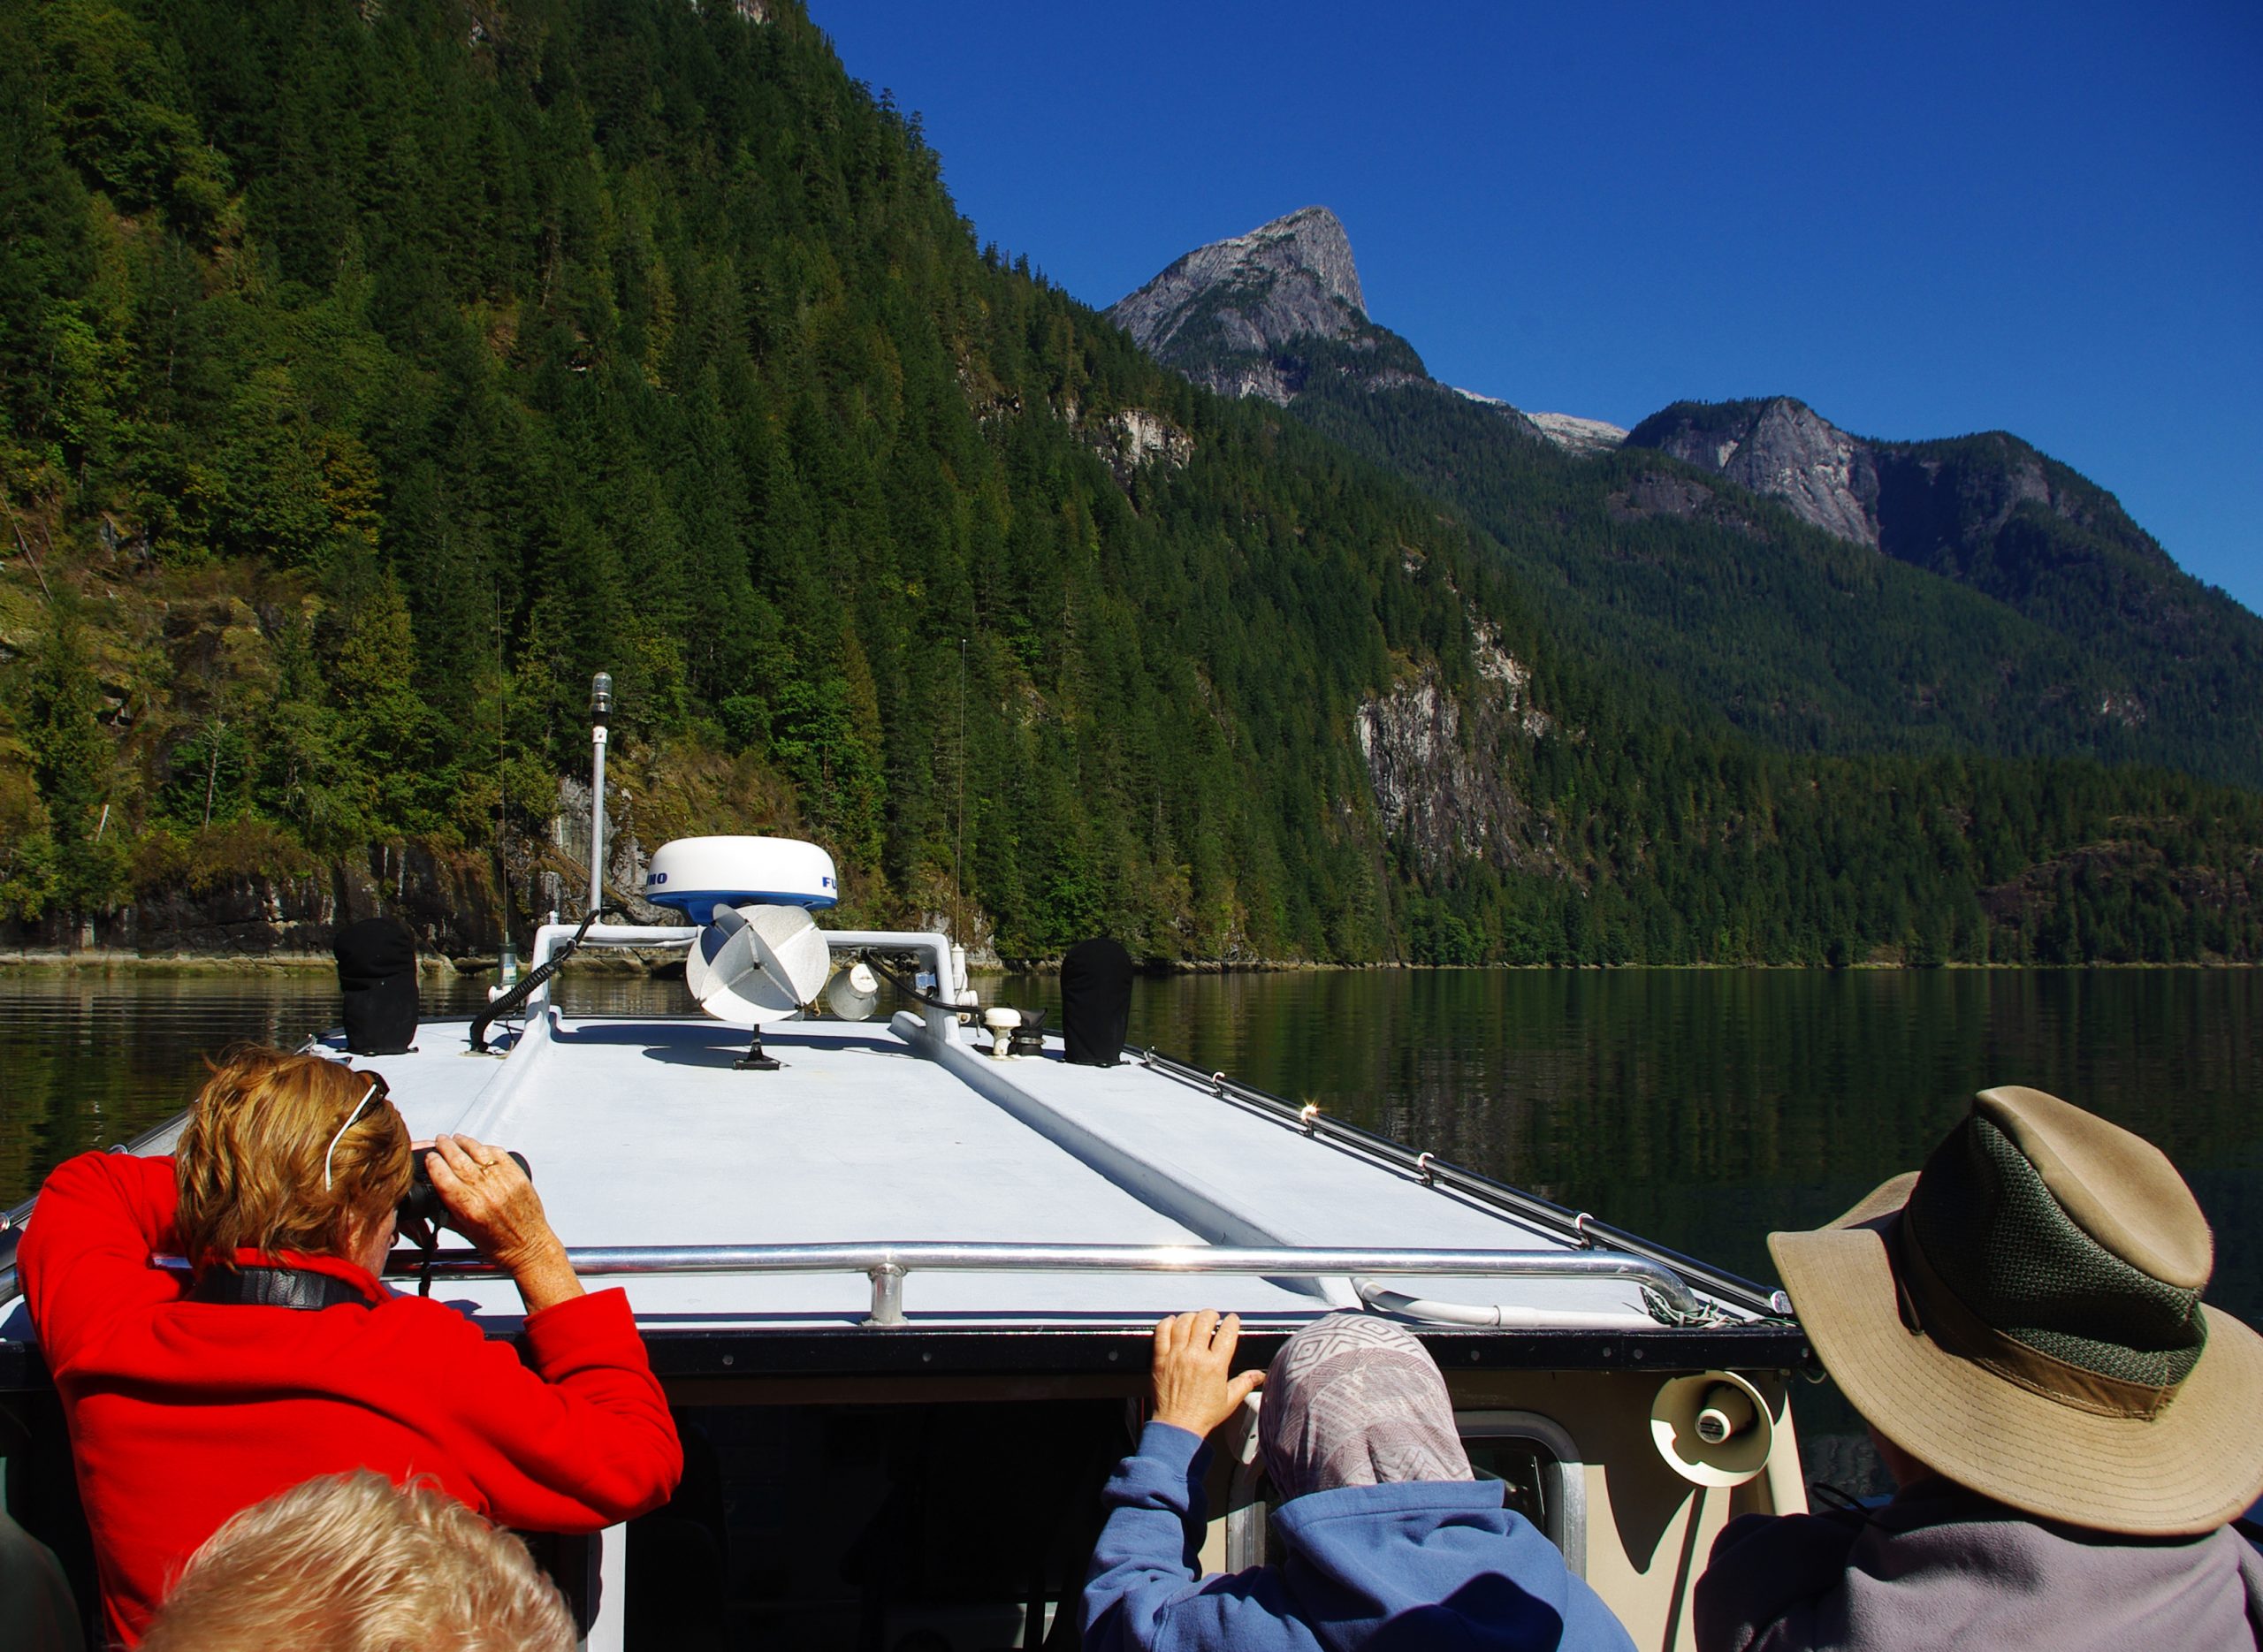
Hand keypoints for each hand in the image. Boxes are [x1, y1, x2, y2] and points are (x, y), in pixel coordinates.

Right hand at [425, 1134, 581, 1311]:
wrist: (529, 1247)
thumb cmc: (500, 1246)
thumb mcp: (466, 1233)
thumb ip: (448, 1213)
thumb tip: (435, 1195)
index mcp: (470, 1209)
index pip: (444, 1178)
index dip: (433, 1164)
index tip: (429, 1158)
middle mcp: (486, 1193)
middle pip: (459, 1161)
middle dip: (446, 1147)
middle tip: (440, 1141)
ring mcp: (504, 1182)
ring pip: (479, 1153)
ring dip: (464, 1143)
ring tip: (456, 1139)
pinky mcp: (517, 1176)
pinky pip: (499, 1155)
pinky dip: (486, 1148)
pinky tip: (479, 1146)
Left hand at [1150, 1310, 1263, 1437]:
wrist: (1178, 1426)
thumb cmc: (1203, 1415)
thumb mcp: (1230, 1400)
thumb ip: (1245, 1383)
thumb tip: (1259, 1375)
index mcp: (1215, 1365)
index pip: (1227, 1333)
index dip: (1231, 1322)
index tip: (1232, 1320)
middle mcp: (1196, 1357)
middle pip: (1204, 1321)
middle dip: (1211, 1314)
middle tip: (1213, 1317)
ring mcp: (1176, 1356)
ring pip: (1183, 1323)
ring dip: (1191, 1316)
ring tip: (1195, 1318)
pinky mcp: (1160, 1359)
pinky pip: (1162, 1332)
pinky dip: (1167, 1323)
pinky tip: (1173, 1322)